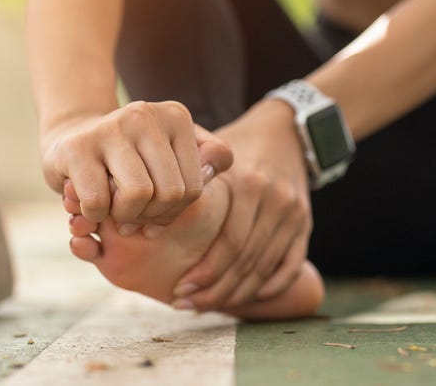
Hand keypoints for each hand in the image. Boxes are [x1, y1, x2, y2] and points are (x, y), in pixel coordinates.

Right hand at [42, 101, 232, 233]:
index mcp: (176, 116)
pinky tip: (90, 203)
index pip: (194, 187)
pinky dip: (95, 215)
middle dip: (151, 216)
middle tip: (134, 215)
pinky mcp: (77, 147)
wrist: (71, 143)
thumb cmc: (132, 158)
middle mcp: (145, 114)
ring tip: (115, 209)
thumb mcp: (173, 155)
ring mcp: (110, 127)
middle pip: (169, 193)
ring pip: (138, 196)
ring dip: (124, 216)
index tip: (156, 208)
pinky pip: (99, 201)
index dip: (175, 211)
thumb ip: (207, 159)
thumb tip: (214, 168)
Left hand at [169, 99, 311, 310]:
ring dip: (236, 295)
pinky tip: (243, 298)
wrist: (285, 131)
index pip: (229, 242)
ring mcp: (293, 212)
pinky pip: (290, 265)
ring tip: (205, 305)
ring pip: (265, 267)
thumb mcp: (208, 153)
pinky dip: (268, 288)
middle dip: (214, 290)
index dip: (205, 273)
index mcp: (247, 184)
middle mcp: (273, 199)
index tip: (178, 292)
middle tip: (185, 304)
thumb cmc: (234, 145)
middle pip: (246, 260)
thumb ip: (181, 181)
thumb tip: (132, 218)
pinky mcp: (304, 222)